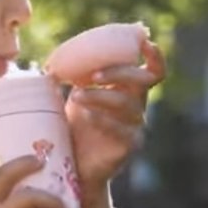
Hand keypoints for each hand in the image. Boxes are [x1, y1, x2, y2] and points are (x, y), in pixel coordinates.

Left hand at [66, 39, 165, 205]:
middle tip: (92, 75)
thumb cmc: (75, 127)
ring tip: (75, 96)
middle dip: (118, 72)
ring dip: (100, 96)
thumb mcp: (75, 98)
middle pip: (143, 80)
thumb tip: (53, 63)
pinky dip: (103, 119)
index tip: (143, 42)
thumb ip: (75, 79)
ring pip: (128, 104)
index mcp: (128, 89)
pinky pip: (121, 129)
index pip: (152, 70)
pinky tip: (86, 116)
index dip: (154, 55)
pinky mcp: (129, 145)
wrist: (75, 165)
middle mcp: (137, 105)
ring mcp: (135, 126)